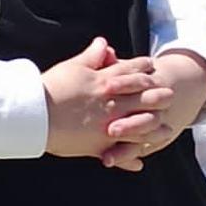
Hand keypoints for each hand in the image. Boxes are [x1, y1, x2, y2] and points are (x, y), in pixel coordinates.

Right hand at [41, 36, 174, 168]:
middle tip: (170, 95)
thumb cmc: (51, 88)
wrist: (35, 114)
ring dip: (154, 128)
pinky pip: (121, 152)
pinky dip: (131, 157)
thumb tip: (104, 43)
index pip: (131, 71)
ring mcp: (109, 125)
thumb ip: (91, 56)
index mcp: (105, 82)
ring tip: (166, 130)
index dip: (143, 68)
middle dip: (159, 96)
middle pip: (144, 98)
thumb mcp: (72, 67)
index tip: (152, 66)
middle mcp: (112, 103)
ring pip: (140, 127)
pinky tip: (139, 162)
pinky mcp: (100, 145)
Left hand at [101, 48, 205, 157]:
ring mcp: (154, 124)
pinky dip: (124, 156)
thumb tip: (106, 49)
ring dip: (125, 147)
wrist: (172, 89)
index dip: (123, 83)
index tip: (106, 86)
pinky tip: (108, 160)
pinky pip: (138, 149)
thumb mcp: (128, 69)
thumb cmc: (136, 79)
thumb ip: (116, 63)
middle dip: (129, 124)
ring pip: (144, 136)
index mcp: (147, 83)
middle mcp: (153, 106)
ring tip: (107, 155)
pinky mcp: (151, 138)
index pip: (137, 82)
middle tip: (110, 130)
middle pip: (145, 115)